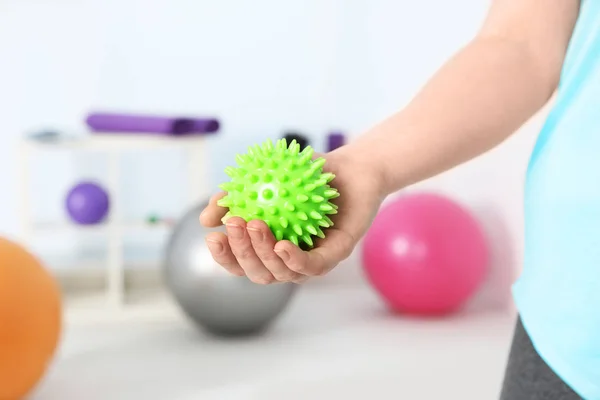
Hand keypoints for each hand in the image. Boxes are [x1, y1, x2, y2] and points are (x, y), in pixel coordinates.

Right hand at [199, 145, 385, 283]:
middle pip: (259, 273)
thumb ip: (234, 197)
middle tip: (233, 224)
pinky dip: (295, 260)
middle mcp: (289, 260)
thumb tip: (206, 220)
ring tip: (253, 225)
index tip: (212, 236)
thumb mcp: (263, 178)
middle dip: (241, 253)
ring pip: (283, 273)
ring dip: (263, 253)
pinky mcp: (335, 255)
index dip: (225, 256)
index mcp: (271, 248)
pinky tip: (281, 246)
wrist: (350, 167)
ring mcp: (313, 261)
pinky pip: (314, 266)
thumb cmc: (305, 174)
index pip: (242, 262)